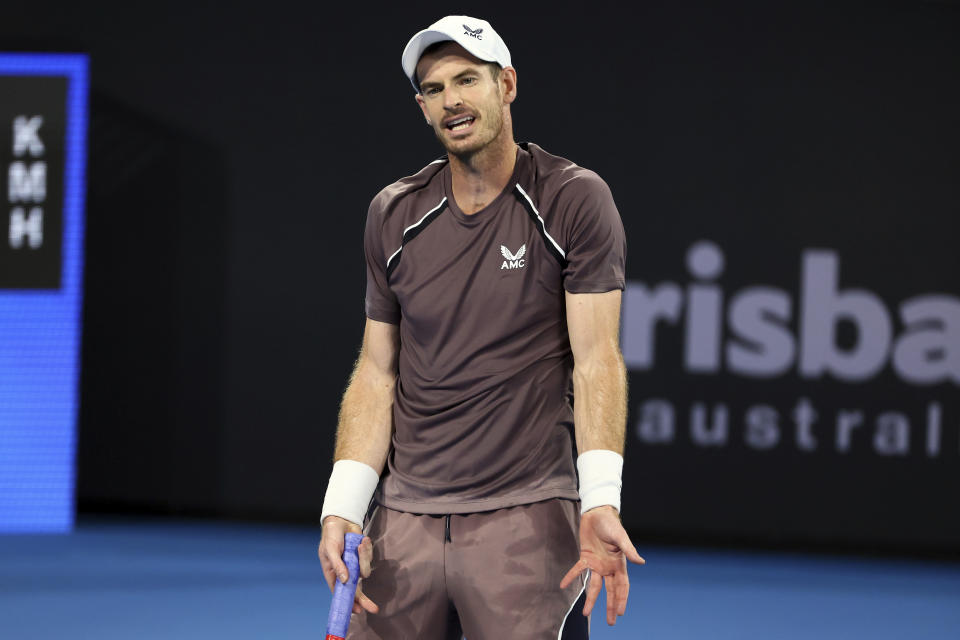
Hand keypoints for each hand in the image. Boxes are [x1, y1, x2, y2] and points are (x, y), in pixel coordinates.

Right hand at [318, 515, 378, 614]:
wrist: (341, 521)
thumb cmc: (331, 537)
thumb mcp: (330, 550)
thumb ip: (337, 565)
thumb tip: (345, 581)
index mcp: (334, 574)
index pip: (341, 594)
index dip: (349, 603)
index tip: (357, 612)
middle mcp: (346, 573)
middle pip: (356, 591)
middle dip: (365, 600)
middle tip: (374, 609)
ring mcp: (355, 566)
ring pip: (365, 572)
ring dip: (364, 558)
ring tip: (359, 544)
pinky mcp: (363, 557)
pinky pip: (369, 558)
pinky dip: (367, 549)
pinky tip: (362, 540)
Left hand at [560, 506, 644, 625]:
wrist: (597, 513)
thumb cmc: (612, 524)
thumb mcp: (621, 536)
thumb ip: (629, 550)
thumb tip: (641, 562)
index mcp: (619, 564)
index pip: (622, 586)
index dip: (621, 599)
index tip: (620, 612)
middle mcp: (609, 567)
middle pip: (610, 590)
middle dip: (610, 606)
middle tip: (611, 622)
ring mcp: (597, 564)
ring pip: (595, 586)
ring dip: (591, 599)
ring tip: (586, 613)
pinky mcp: (585, 557)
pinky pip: (577, 570)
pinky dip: (571, 577)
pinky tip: (563, 585)